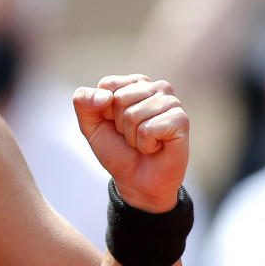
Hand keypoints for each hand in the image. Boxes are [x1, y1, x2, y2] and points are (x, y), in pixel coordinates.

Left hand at [72, 75, 188, 212]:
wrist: (136, 181)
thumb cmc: (117, 150)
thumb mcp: (90, 125)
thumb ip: (83, 101)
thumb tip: (105, 96)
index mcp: (135, 83)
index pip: (108, 85)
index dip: (104, 111)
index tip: (115, 124)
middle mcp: (156, 88)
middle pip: (119, 99)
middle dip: (119, 124)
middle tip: (132, 136)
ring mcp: (171, 102)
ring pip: (133, 114)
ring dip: (132, 136)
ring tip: (144, 142)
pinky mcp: (181, 120)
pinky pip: (149, 129)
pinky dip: (145, 144)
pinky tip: (155, 147)